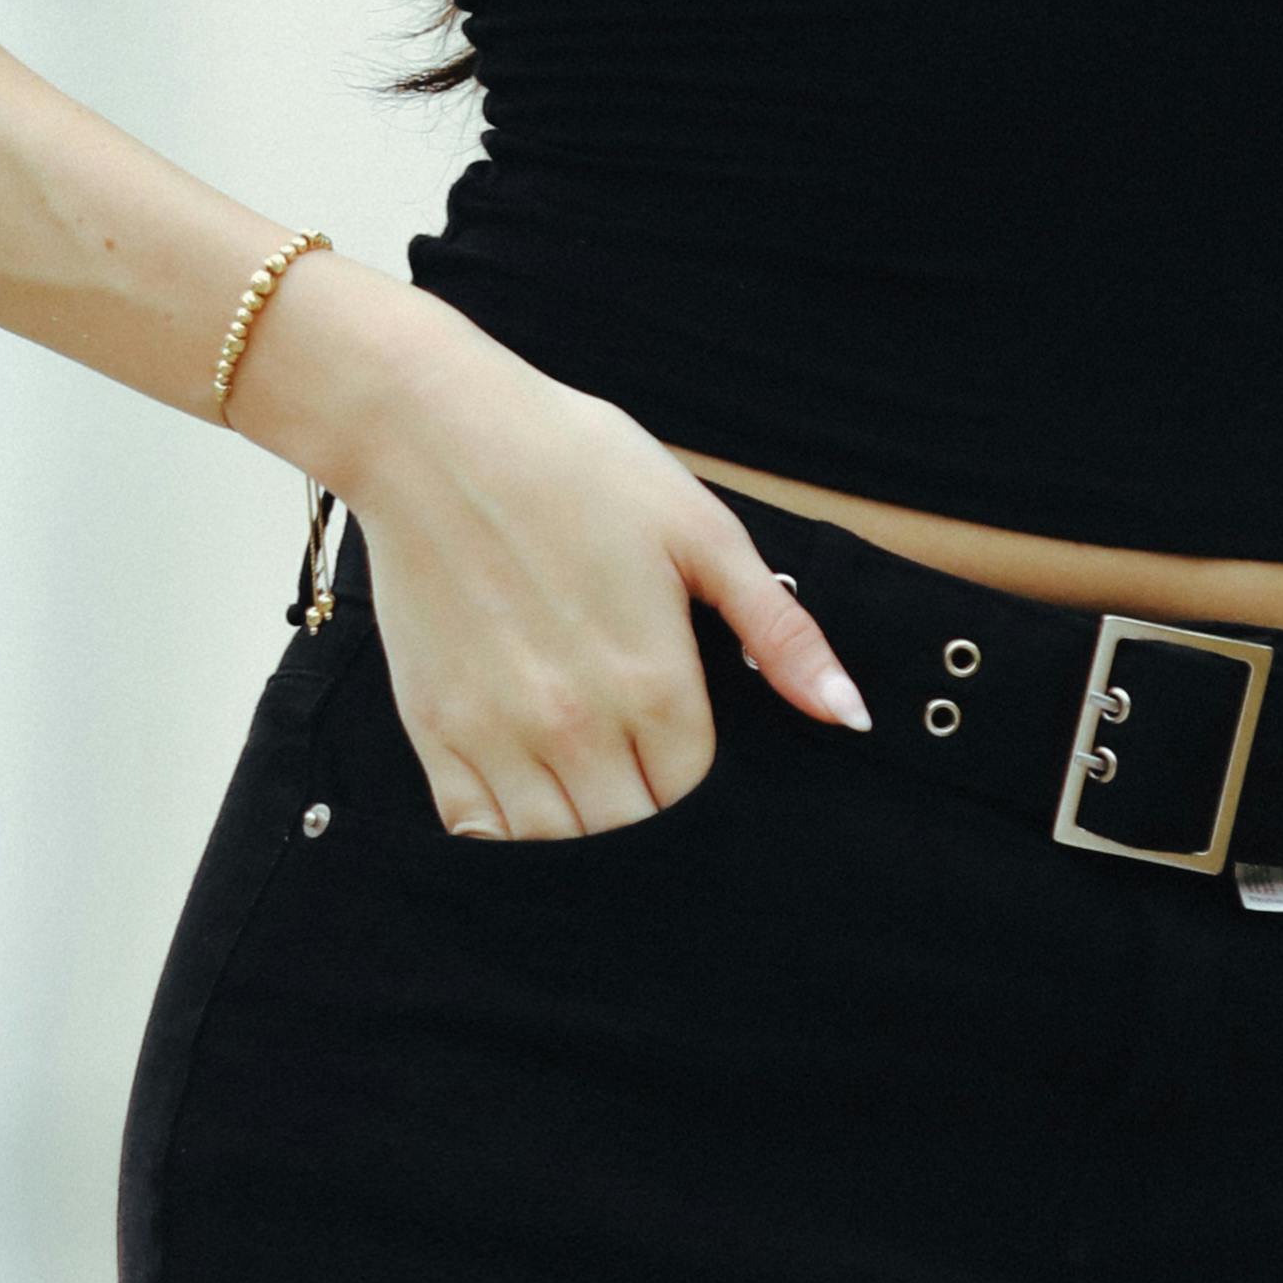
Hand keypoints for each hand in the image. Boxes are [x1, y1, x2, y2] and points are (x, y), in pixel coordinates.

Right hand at [301, 305, 872, 837]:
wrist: (433, 431)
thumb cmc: (572, 464)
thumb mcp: (700, 529)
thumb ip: (779, 631)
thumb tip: (848, 715)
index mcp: (653, 682)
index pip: (700, 797)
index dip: (706, 786)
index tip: (694, 754)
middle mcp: (576, 726)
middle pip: (634, 836)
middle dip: (652, 819)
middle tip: (647, 772)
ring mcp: (498, 734)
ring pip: (558, 851)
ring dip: (585, 836)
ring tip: (595, 789)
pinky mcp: (434, 729)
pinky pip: (477, 833)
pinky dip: (508, 838)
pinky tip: (531, 797)